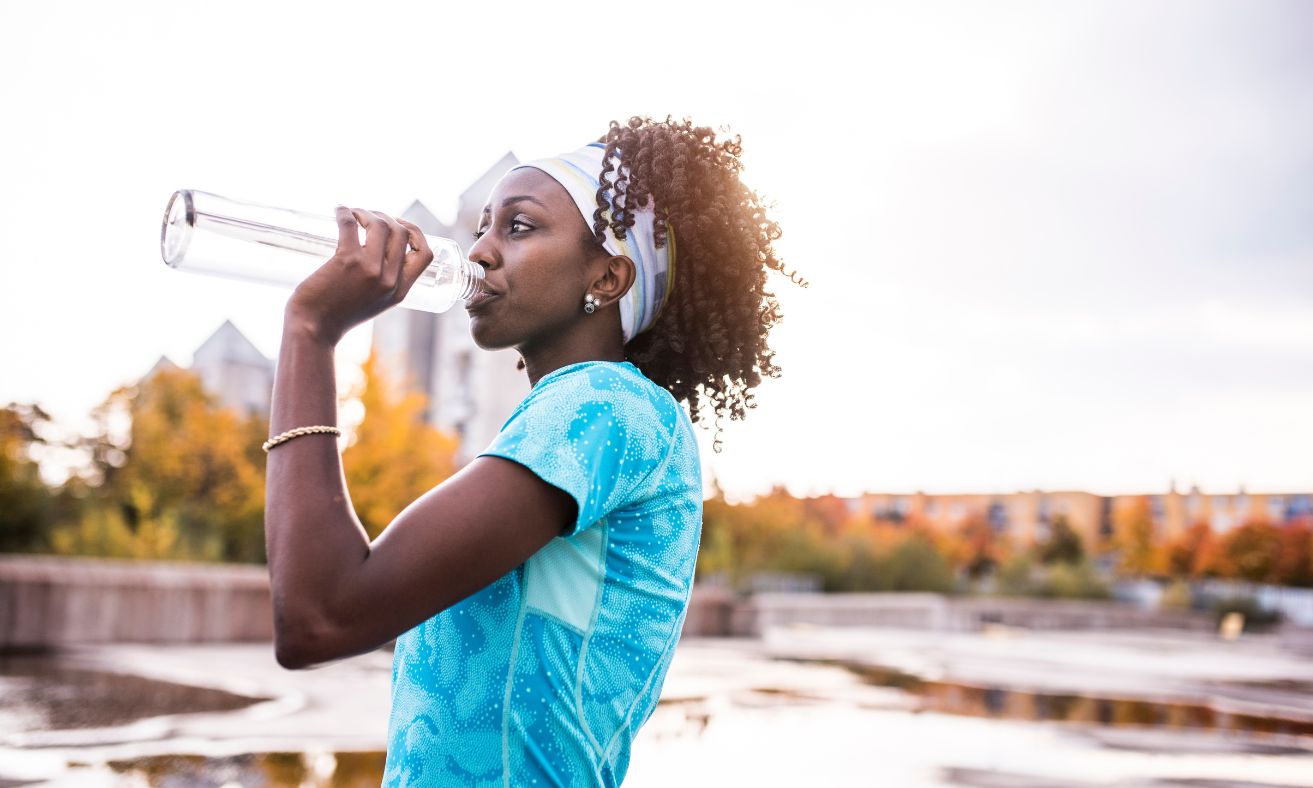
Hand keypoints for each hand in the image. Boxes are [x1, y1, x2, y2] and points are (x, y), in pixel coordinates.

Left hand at [285, 207, 433, 345]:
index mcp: (400, 291)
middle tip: (369, 217)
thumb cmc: (337, 315)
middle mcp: (390, 280)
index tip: (399, 225)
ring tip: (354, 214)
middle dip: (387, 217)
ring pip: (381, 224)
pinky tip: (340, 211)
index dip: (416, 233)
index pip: (425, 255)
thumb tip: (373, 253)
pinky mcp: (347, 261)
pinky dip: (345, 212)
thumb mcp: (373, 303)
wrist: (313, 329)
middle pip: (402, 233)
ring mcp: (370, 269)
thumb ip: (381, 283)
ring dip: (367, 212)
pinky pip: (351, 225)